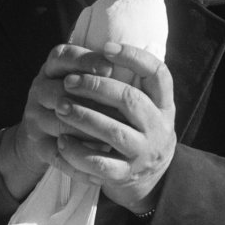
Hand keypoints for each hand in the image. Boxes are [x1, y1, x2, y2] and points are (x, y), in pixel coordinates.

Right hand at [0, 44, 114, 199]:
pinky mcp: (37, 145)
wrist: (45, 131)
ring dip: (89, 134)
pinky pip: (58, 155)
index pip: (64, 56)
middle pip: (61, 92)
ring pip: (62, 126)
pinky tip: (101, 167)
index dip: (86, 61)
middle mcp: (38, 88)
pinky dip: (81, 163)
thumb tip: (116, 65)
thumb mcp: (84, 76)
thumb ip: (98, 67)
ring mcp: (34, 118)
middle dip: (93, 103)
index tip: (110, 68)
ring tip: (116, 140)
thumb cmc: (77, 96)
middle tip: (121, 113)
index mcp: (52, 66)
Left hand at [53, 42, 176, 213]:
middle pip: (130, 100)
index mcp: (164, 105)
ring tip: (60, 107)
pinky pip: (99, 164)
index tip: (106, 47)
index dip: (134, 57)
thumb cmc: (139, 129)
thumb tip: (102, 48)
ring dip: (83, 117)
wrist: (149, 177)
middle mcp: (158, 127)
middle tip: (69, 81)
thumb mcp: (148, 106)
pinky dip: (78, 153)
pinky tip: (62, 142)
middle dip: (96, 86)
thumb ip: (133, 83)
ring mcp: (143, 153)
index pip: (158, 73)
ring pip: (113, 133)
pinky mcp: (125, 175)